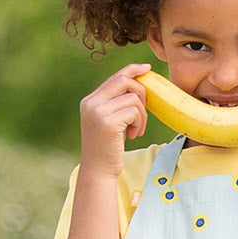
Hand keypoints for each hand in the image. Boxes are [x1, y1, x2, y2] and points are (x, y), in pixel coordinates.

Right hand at [78, 62, 150, 177]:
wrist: (98, 170)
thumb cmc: (107, 148)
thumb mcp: (109, 122)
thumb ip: (116, 104)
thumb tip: (137, 86)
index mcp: (90, 100)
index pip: (115, 77)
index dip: (132, 69)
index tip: (147, 68)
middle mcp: (92, 102)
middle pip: (125, 80)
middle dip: (142, 93)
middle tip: (143, 112)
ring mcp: (98, 111)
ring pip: (134, 98)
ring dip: (142, 115)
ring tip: (136, 130)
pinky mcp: (108, 122)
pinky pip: (135, 111)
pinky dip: (139, 123)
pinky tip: (133, 135)